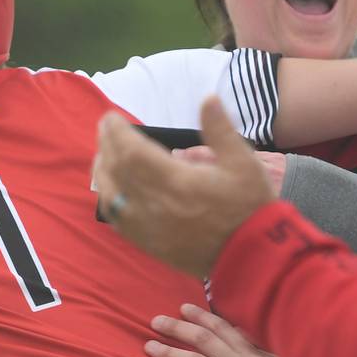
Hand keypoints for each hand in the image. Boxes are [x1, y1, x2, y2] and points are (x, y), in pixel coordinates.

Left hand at [94, 97, 273, 277]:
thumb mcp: (244, 163)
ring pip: (111, 197)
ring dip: (103, 172)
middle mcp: (155, 205)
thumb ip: (221, 130)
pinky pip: (118, 221)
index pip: (132, 151)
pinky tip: (112, 190)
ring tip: (104, 155)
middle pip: (117, 171)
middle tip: (105, 129)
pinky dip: (109, 200)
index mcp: (176, 181)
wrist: (252, 258)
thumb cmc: (250, 208)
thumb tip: (207, 98)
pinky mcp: (150, 245)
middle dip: (107, 146)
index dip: (116, 133)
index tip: (111, 118)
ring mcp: (149, 228)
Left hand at [147, 304, 305, 356]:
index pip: (221, 328)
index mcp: (252, 352)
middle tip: (154, 321)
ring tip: (149, 347)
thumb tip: (244, 331)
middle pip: (202, 339)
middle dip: (177, 328)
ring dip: (171, 353)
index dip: (200, 316)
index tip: (183, 308)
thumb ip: (260, 347)